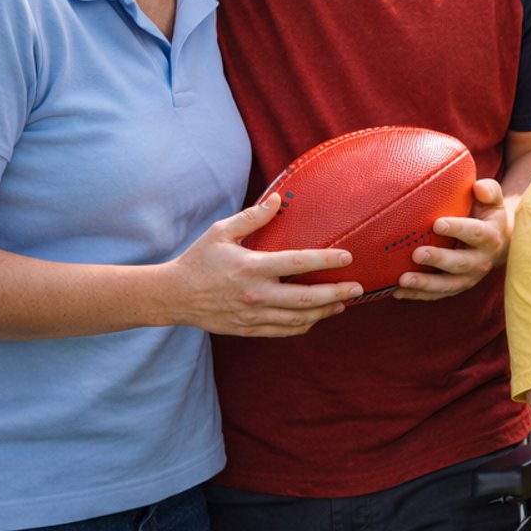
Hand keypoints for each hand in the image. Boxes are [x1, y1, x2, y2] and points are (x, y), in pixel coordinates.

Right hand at [168, 195, 360, 336]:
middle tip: (358, 287)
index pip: (298, 263)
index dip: (326, 260)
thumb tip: (277, 200)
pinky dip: (304, 325)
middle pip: (306, 298)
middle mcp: (255, 294)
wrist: (172, 296)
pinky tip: (316, 317)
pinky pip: (283, 331)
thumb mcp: (220, 232)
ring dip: (325, 312)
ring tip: (343, 303)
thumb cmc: (198, 260)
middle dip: (336, 293)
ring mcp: (252, 315)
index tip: (348, 257)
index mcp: (251, 267)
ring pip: (298, 319)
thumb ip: (251, 217)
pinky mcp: (248, 329)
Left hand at [396, 179, 507, 301]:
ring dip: (425, 284)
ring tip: (403, 280)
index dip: (458, 229)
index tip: (437, 224)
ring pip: (448, 284)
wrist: (498, 244)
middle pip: (461, 263)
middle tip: (417, 253)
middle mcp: (482, 261)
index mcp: (491, 237)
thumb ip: (489, 191)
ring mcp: (469, 278)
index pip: (476, 233)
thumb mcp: (493, 201)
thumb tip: (478, 187)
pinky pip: (437, 294)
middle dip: (439, 259)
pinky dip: (418, 295)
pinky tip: (398, 292)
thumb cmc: (487, 216)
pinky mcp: (456, 287)